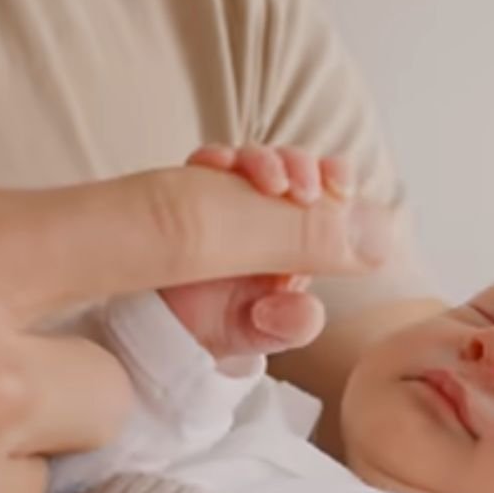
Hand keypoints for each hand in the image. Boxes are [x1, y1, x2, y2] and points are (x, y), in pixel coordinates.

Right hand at [159, 145, 353, 359]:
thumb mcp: (262, 334)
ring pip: (255, 161)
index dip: (336, 183)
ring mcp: (229, 201)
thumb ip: (295, 324)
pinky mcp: (192, 191)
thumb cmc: (215, 332)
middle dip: (301, 165)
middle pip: (294, 170)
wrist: (154, 333)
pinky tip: (216, 166)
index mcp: (297, 246)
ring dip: (263, 160)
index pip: (328, 200)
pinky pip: (208, 164)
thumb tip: (315, 303)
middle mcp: (267, 218)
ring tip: (267, 182)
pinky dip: (216, 158)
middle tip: (301, 189)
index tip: (339, 187)